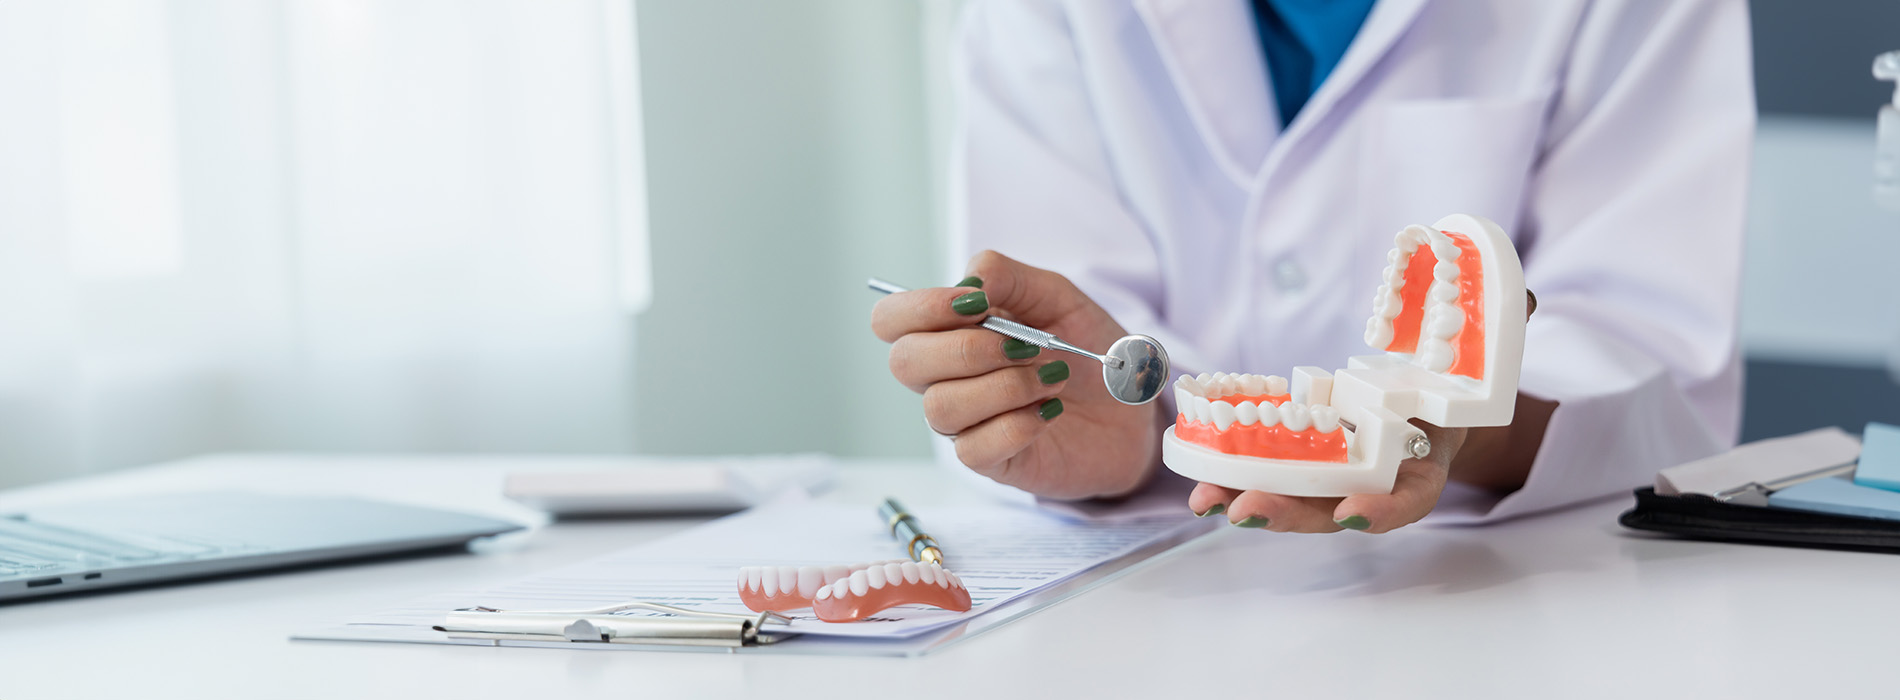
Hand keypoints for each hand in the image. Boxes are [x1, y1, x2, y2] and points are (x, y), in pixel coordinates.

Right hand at [871, 251, 1161, 498]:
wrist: (1132, 410)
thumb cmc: (1086, 351)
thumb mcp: (1056, 297)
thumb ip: (1010, 277)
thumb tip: (969, 280)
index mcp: (951, 331)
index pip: (891, 320)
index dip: (921, 308)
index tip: (978, 304)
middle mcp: (946, 378)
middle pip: (904, 363)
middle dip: (968, 348)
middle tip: (1026, 345)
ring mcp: (965, 423)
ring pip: (940, 407)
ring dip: (1004, 386)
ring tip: (1052, 379)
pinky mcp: (991, 462)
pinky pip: (973, 449)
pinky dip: (1018, 424)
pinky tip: (1049, 412)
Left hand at [1187, 290, 1541, 532]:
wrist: (1435, 398)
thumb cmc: (1461, 379)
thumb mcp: (1490, 353)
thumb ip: (1507, 327)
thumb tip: (1523, 297)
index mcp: (1426, 462)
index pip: (1410, 497)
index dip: (1383, 510)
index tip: (1351, 514)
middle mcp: (1376, 479)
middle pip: (1334, 508)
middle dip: (1291, 513)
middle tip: (1247, 511)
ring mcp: (1337, 472)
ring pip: (1293, 499)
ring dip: (1248, 501)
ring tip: (1205, 501)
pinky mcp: (1304, 456)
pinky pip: (1268, 474)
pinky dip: (1235, 479)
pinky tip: (1199, 484)